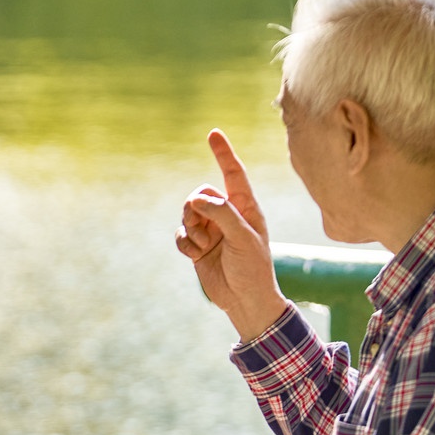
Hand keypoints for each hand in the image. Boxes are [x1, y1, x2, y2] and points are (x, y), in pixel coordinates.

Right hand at [176, 129, 287, 339]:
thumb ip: (222, 214)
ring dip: (191, 230)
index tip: (213, 133)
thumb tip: (198, 198)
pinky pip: (180, 234)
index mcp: (246, 208)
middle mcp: (227, 215)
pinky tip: (196, 256)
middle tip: (204, 229)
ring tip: (204, 247)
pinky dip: (185, 244)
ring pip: (187, 214)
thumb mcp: (244, 239)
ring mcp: (211, 230)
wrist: (244, 300)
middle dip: (196, 210)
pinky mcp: (197, 246)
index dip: (223, 153)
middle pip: (200, 195)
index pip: (233, 174)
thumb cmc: (254, 269)